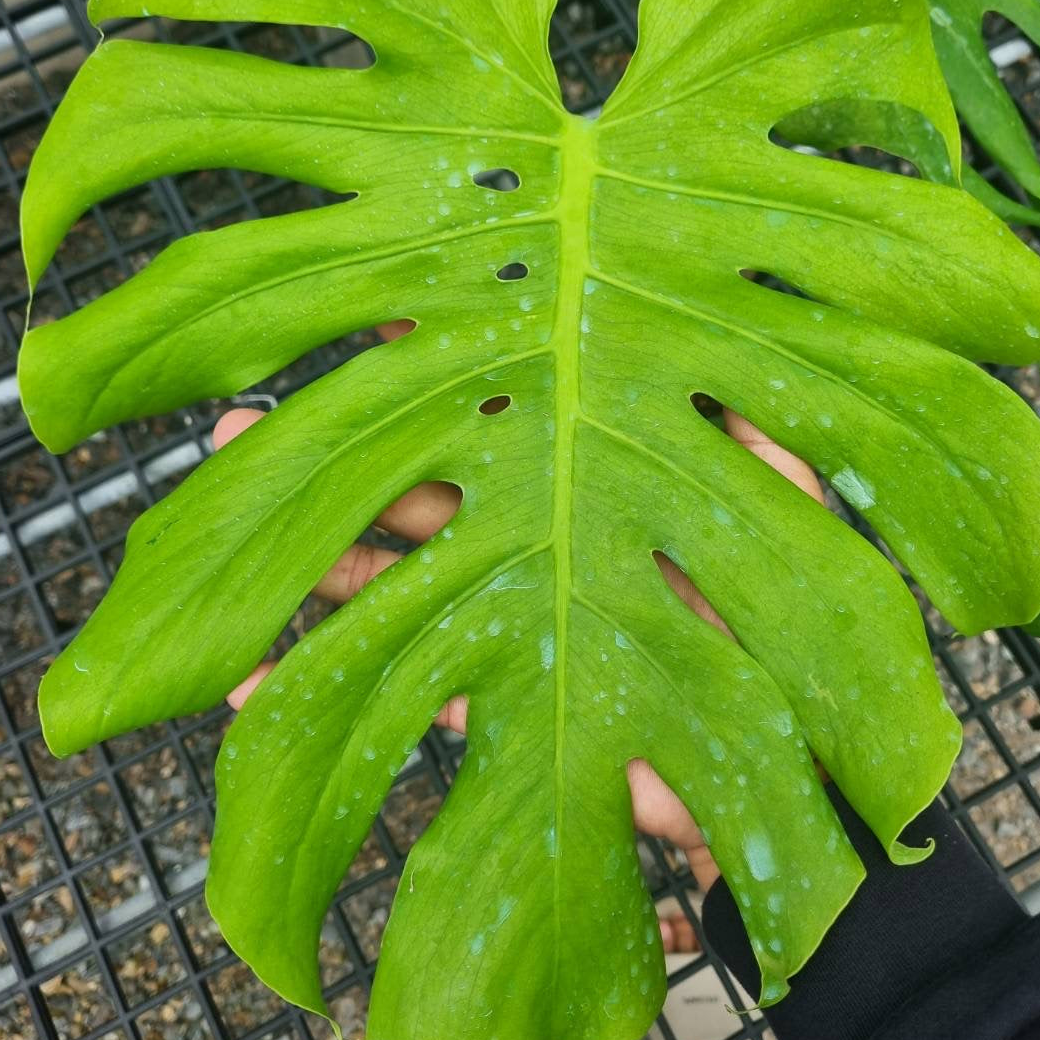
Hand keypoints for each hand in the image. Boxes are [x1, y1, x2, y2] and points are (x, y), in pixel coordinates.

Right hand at [215, 354, 821, 908]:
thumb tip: (714, 282)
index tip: (367, 312)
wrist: (811, 757)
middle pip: (425, 482)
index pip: (502, 394)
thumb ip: (747, 393)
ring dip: (310, 550)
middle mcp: (546, 531)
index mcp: (602, 464)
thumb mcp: (792, 479)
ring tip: (229, 517)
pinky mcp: (503, 704)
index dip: (434, 356)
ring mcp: (515, 618)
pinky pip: (400, 690)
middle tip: (236, 416)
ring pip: (394, 574)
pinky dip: (323, 690)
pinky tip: (251, 679)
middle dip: (336, 449)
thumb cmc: (805, 605)